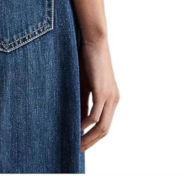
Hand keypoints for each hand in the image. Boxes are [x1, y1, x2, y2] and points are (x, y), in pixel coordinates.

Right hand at [79, 37, 119, 151]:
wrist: (95, 41)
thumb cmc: (88, 60)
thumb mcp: (85, 84)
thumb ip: (84, 101)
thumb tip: (79, 119)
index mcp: (111, 99)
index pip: (104, 125)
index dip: (94, 137)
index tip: (82, 144)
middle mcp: (114, 100)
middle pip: (105, 130)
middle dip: (91, 142)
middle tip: (78, 149)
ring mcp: (109, 97)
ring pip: (101, 126)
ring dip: (88, 137)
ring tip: (77, 144)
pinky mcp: (102, 92)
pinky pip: (94, 115)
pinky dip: (85, 124)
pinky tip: (76, 127)